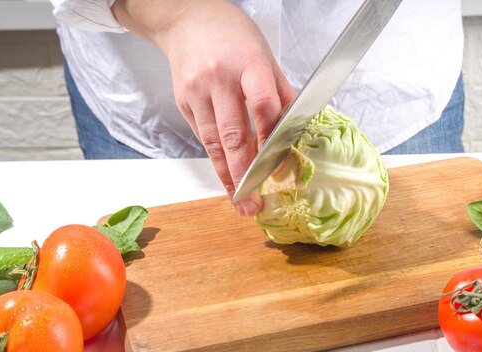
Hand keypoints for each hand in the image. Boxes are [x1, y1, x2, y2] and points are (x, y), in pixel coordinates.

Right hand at [112, 0, 295, 215]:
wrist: (187, 19)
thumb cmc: (232, 36)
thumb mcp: (265, 55)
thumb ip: (281, 92)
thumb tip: (297, 128)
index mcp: (247, 63)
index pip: (263, 106)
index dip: (271, 138)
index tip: (279, 164)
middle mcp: (219, 79)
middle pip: (233, 133)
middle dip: (245, 173)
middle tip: (255, 202)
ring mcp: (197, 92)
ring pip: (213, 142)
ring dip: (227, 176)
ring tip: (240, 201)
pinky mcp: (184, 102)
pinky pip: (202, 137)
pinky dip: (216, 160)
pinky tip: (226, 178)